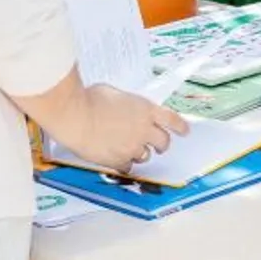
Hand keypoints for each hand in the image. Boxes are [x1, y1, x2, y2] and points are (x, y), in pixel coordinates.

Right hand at [58, 85, 189, 174]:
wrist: (76, 116)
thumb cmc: (89, 99)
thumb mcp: (113, 93)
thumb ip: (126, 104)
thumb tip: (124, 109)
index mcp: (145, 109)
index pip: (172, 120)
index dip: (180, 127)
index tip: (185, 131)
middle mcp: (144, 129)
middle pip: (163, 142)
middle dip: (161, 144)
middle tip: (156, 145)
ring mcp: (133, 146)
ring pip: (145, 156)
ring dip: (139, 152)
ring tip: (126, 147)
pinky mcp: (120, 160)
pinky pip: (128, 166)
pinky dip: (123, 163)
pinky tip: (114, 157)